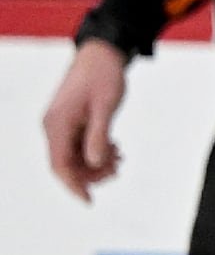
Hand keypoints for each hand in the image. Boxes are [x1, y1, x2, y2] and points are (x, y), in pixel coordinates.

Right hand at [42, 40, 128, 200]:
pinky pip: (80, 145)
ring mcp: (62, 124)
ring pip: (76, 156)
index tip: (89, 201)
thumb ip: (99, 136)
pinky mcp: (72, 121)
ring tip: (119, 157)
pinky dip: (97, 151)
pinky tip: (115, 149)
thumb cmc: (104, 76)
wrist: (103, 54)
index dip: (74, 185)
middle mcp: (54, 127)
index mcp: (57, 124)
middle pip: (68, 164)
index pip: (60, 165)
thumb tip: (95, 165)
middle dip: (92, 173)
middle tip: (117, 167)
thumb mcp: (106, 107)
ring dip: (96, 163)